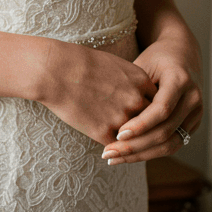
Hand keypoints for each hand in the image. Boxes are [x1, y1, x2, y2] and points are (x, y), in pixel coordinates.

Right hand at [38, 39, 157, 145]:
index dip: (149, 110)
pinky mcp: (104, 132)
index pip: (156, 102)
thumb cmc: (79, 62)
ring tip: (124, 147)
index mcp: (140, 80)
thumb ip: (130, 82)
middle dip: (144, 129)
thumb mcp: (113, 64)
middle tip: (140, 136)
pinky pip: (115, 146)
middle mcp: (136, 99)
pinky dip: (112, 148)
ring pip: (135, 138)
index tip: (142, 114)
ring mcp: (122, 117)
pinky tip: (108, 149)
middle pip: (151, 122)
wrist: (55, 69)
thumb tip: (135, 95)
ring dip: (130, 142)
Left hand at [101, 31, 202, 164]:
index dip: (140, 125)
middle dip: (136, 146)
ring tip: (114, 158)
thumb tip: (108, 114)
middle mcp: (193, 99)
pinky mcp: (192, 125)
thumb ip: (132, 89)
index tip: (118, 134)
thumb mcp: (142, 65)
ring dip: (141, 155)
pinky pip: (172, 144)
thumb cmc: (155, 58)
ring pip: (170, 144)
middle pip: (165, 132)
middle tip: (109, 153)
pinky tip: (129, 155)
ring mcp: (196, 114)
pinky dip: (150, 152)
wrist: (182, 54)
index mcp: (180, 80)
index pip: (161, 110)